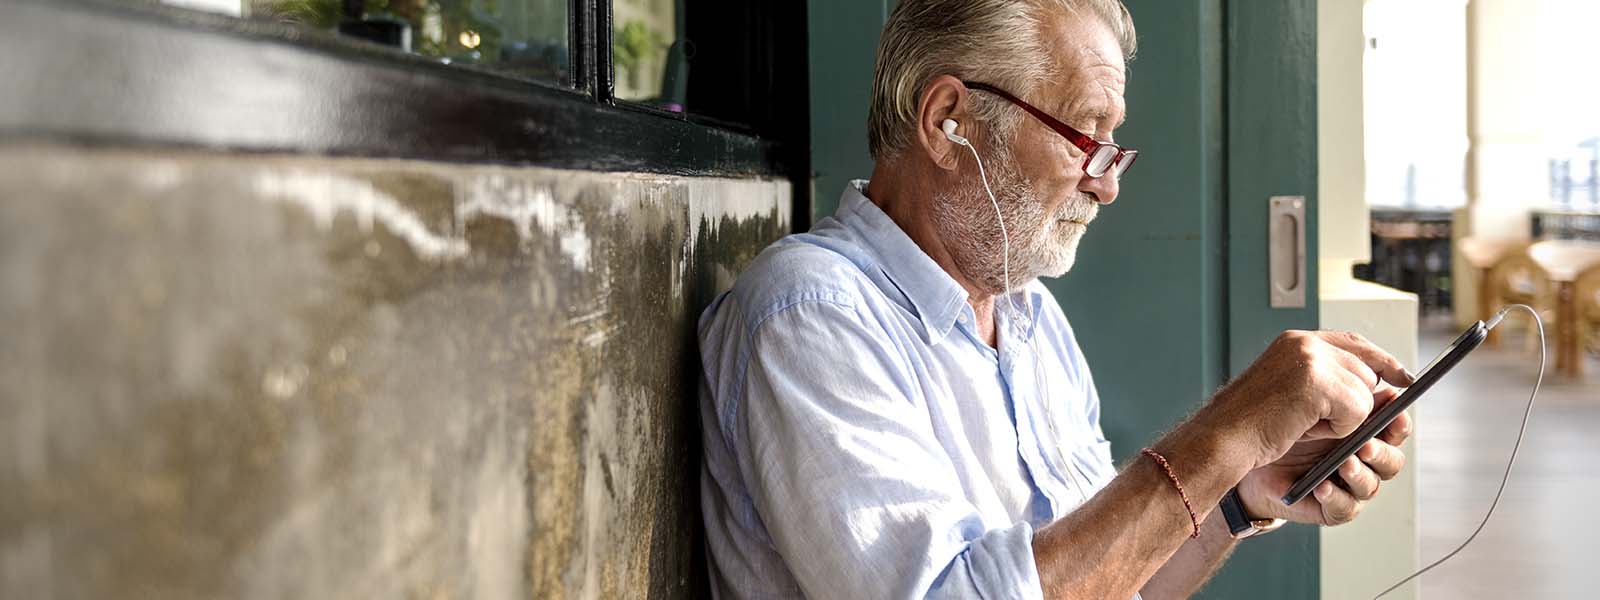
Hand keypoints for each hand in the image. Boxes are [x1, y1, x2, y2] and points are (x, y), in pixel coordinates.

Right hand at [1204, 331, 1414, 471]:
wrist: (1224, 438)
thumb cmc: (1251, 424)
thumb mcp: (1293, 392)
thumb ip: (1329, 379)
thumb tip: (1381, 387)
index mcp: (1295, 341)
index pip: (1354, 342)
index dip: (1382, 359)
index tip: (1403, 377)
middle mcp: (1304, 343)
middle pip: (1366, 370)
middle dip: (1355, 402)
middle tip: (1314, 419)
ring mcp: (1311, 359)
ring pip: (1365, 393)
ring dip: (1343, 419)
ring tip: (1304, 422)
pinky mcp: (1318, 381)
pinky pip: (1357, 409)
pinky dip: (1338, 428)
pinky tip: (1306, 426)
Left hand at [1235, 385, 1413, 524]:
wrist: (1245, 451)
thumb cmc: (1279, 418)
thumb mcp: (1308, 390)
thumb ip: (1342, 380)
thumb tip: (1376, 377)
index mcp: (1362, 427)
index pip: (1394, 427)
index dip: (1398, 423)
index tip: (1394, 415)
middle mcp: (1360, 456)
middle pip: (1392, 459)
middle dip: (1381, 451)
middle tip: (1365, 444)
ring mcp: (1347, 483)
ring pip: (1373, 484)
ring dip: (1361, 474)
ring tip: (1343, 464)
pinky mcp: (1331, 506)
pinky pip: (1345, 507)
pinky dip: (1335, 496)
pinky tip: (1320, 486)